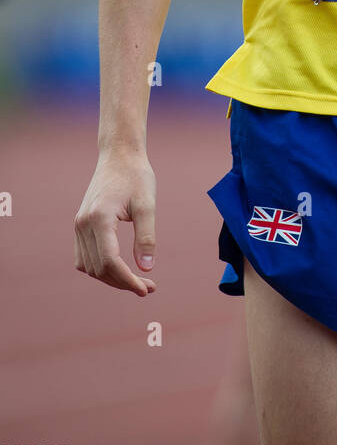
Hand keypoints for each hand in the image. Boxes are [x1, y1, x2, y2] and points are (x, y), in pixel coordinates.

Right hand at [74, 149, 156, 295]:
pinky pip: (84, 257)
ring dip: (111, 278)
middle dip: (123, 282)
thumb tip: (147, 269)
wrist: (119, 156)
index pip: (110, 261)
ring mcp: (78, 225)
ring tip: (137, 281)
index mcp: (100, 218)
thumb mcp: (147, 205)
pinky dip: (100, 268)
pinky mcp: (80, 225)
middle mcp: (83, 224)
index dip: (128, 280)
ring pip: (89, 267)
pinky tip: (120, 270)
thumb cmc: (136, 177)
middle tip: (149, 288)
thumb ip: (146, 237)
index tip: (147, 289)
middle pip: (99, 268)